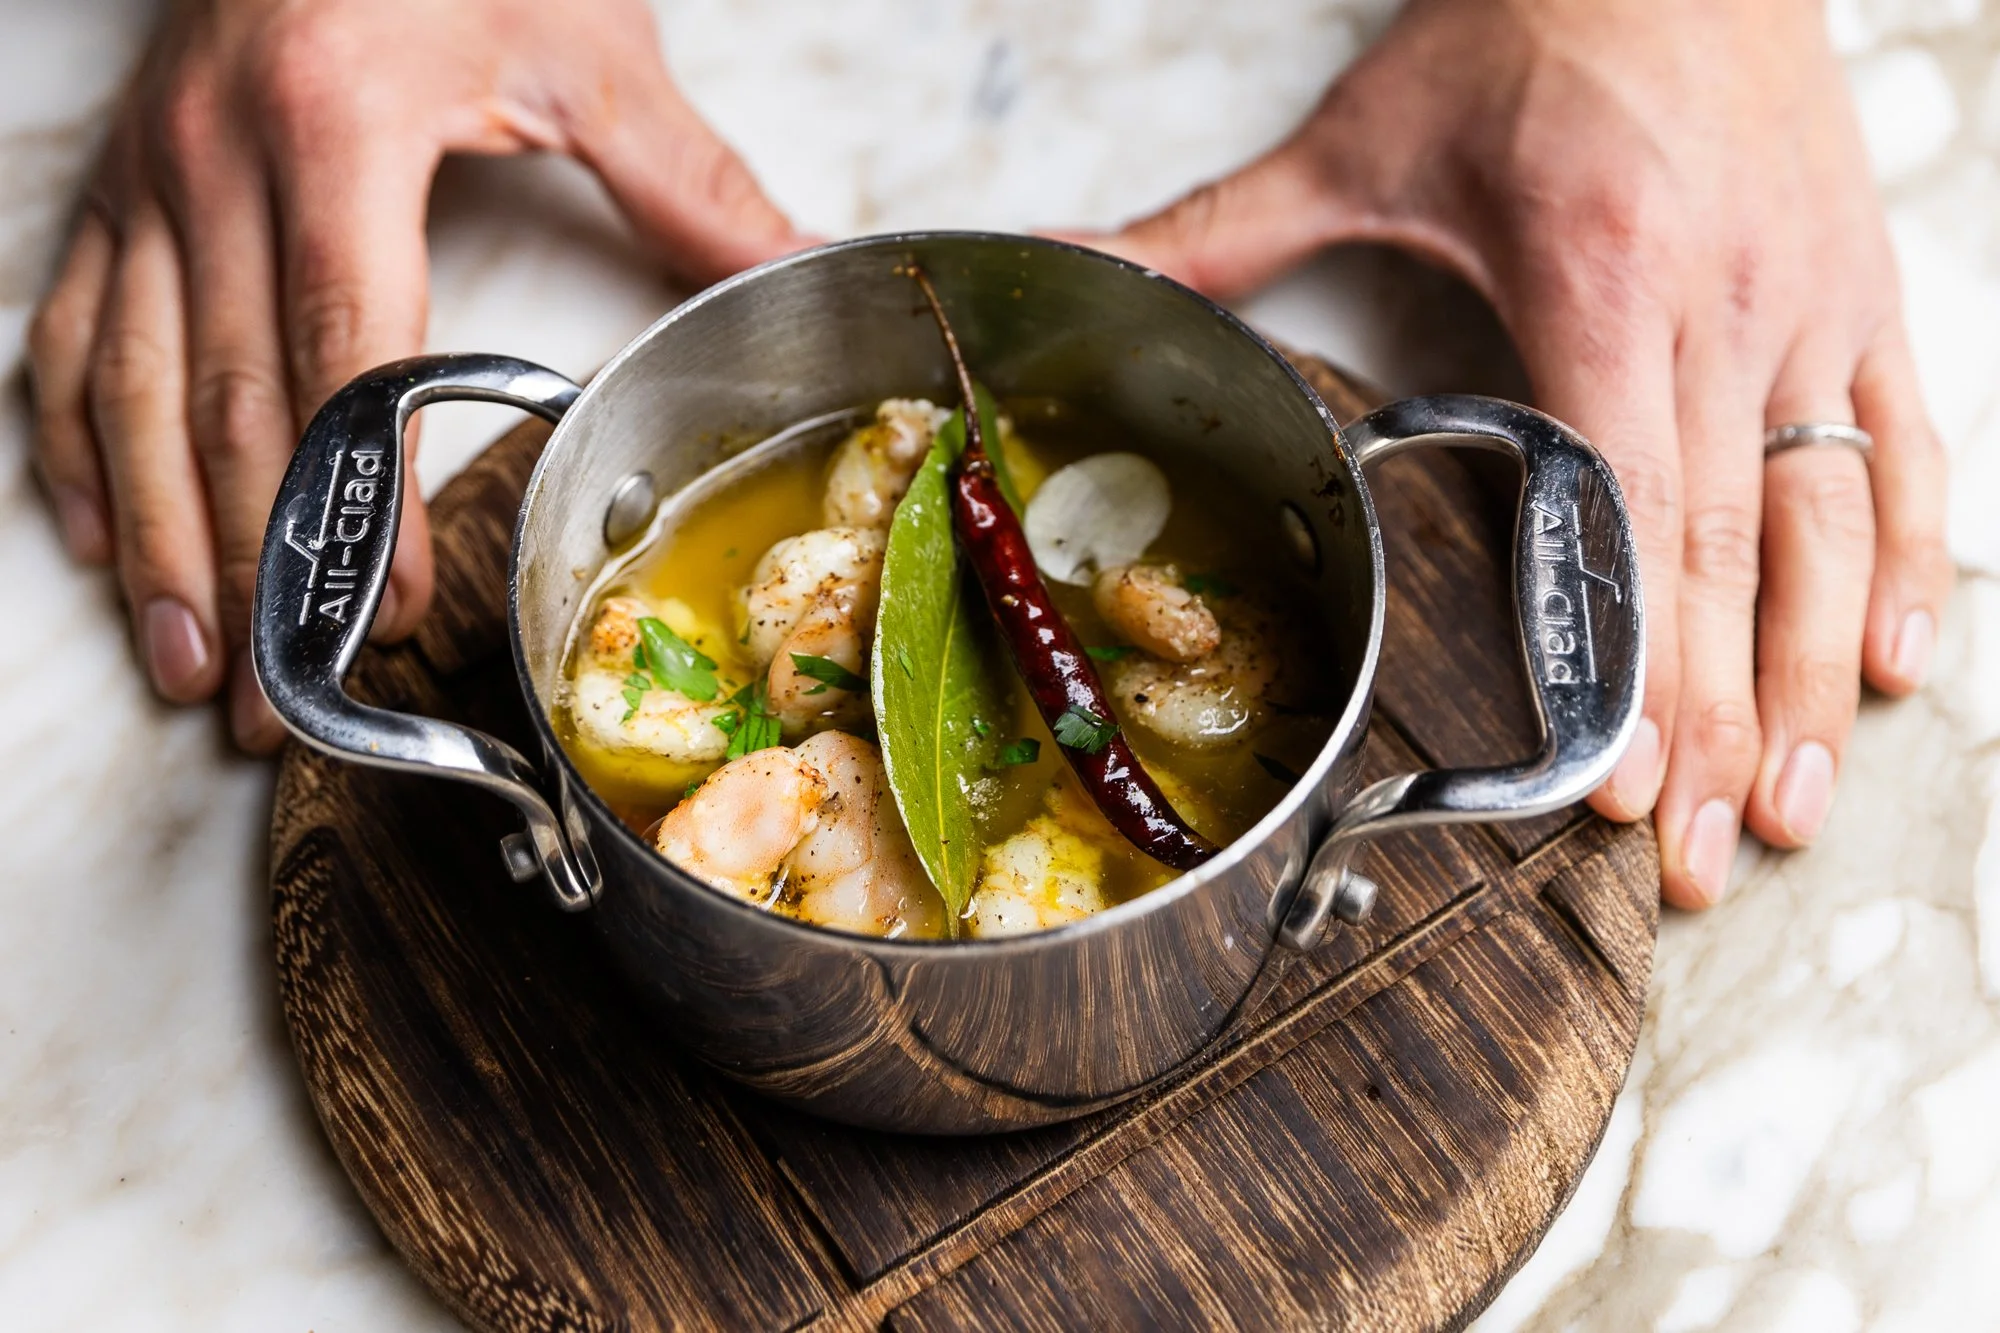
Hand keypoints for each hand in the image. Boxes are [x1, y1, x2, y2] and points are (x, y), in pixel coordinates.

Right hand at [28, 0, 806, 749]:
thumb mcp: (585, 44)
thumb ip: (687, 177)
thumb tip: (807, 264)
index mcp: (339, 125)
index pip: (350, 351)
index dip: (371, 496)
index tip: (392, 605)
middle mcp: (219, 156)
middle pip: (233, 399)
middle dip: (259, 564)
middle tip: (284, 696)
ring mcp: (152, 173)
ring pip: (130, 388)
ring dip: (160, 541)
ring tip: (193, 663)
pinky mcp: (119, 183)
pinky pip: (71, 331)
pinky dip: (80, 446)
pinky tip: (107, 536)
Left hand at [1094, 0, 1949, 907]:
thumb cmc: (1531, 25)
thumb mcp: (1365, 136)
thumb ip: (1221, 233)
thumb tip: (1082, 273)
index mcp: (1599, 281)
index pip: (1622, 510)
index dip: (1630, 659)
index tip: (1622, 782)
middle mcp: (1726, 307)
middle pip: (1723, 556)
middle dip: (1717, 724)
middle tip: (1702, 858)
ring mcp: (1811, 304)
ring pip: (1830, 525)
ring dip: (1817, 679)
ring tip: (1795, 805)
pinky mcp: (1862, 289)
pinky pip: (1906, 444)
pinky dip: (1911, 561)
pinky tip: (1899, 664)